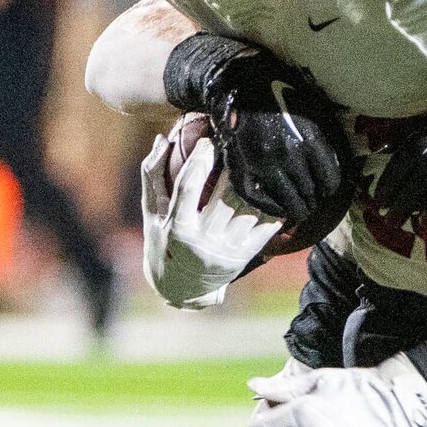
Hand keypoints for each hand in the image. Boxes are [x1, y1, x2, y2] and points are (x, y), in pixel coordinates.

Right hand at [140, 119, 280, 307]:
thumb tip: (162, 138)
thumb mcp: (151, 214)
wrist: (180, 288)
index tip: (208, 141)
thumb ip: (153, 177)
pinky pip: (263, 230)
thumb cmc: (162, 242)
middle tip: (241, 145)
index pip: (188, 186)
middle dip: (234, 167)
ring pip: (247, 210)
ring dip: (255, 185)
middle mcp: (201, 242)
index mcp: (177, 228)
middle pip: (224, 195)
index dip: (199, 160)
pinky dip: (272, 210)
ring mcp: (224, 252)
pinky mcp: (241, 259)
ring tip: (260, 163)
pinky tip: (275, 192)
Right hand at [162, 33, 352, 235]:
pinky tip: (278, 209)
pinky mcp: (242, 166)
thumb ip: (325, 138)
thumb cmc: (282, 90)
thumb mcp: (313, 107)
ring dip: (296, 208)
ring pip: (287, 201)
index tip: (325, 189)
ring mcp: (263, 162)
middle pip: (310, 193)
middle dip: (313, 199)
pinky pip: (259, 199)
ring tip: (299, 208)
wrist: (241, 80)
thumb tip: (338, 165)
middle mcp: (288, 153)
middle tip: (312, 200)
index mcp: (310, 138)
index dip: (330, 188)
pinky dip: (271, 208)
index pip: (330, 181)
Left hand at [375, 102, 426, 225]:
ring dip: (421, 220)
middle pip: (407, 198)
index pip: (393, 178)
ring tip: (416, 224)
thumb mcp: (422, 123)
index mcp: (417, 146)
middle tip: (390, 221)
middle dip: (396, 213)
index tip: (379, 203)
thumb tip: (374, 147)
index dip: (383, 193)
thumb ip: (398, 134)